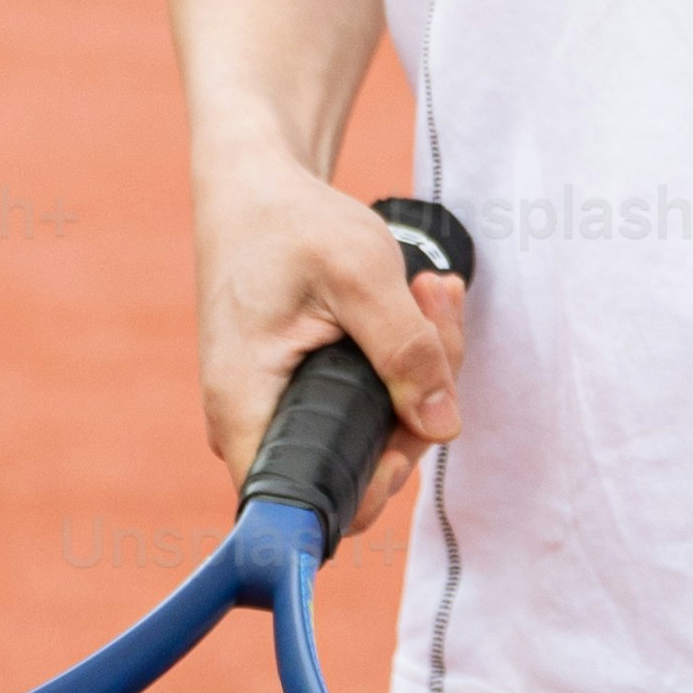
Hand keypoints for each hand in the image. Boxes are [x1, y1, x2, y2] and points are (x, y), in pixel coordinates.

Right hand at [189, 154, 463, 505]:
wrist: (252, 186)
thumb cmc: (289, 222)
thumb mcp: (359, 273)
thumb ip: (405, 351)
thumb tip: (444, 427)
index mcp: (248, 411)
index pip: (312, 505)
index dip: (376, 485)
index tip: (416, 425)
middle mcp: (258, 424)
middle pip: (361, 464)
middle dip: (420, 398)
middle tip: (436, 310)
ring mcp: (283, 409)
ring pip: (375, 428)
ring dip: (422, 366)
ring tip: (431, 290)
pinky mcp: (307, 390)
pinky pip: (369, 398)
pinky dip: (404, 356)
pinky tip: (420, 301)